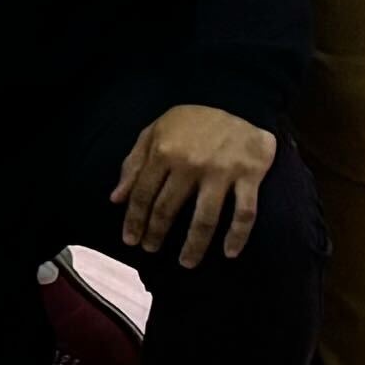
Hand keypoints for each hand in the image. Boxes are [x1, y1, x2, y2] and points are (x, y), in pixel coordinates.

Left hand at [111, 103, 275, 267]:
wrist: (241, 102)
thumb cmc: (192, 122)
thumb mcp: (155, 131)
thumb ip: (133, 163)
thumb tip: (116, 199)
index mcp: (164, 151)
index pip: (143, 194)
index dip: (134, 220)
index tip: (130, 241)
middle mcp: (190, 163)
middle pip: (168, 209)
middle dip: (156, 234)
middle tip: (152, 250)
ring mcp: (221, 170)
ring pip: (204, 218)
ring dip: (194, 245)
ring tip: (186, 263)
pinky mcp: (249, 175)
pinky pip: (245, 212)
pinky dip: (238, 235)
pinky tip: (229, 253)